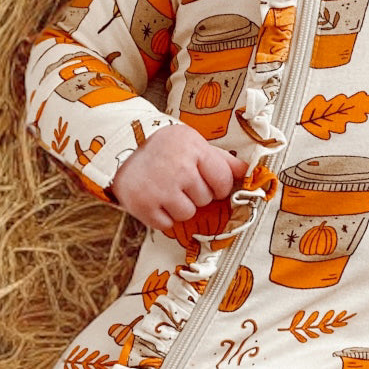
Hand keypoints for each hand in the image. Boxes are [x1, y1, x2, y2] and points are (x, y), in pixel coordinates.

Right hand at [109, 123, 246, 231]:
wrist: (120, 149)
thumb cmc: (164, 148)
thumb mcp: (193, 143)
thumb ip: (220, 160)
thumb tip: (248, 173)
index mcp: (194, 149)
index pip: (224, 181)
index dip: (219, 186)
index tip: (207, 182)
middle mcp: (179, 169)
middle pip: (206, 199)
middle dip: (195, 194)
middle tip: (177, 181)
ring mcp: (160, 188)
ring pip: (188, 214)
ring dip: (179, 207)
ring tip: (165, 190)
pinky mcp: (143, 206)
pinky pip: (167, 225)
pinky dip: (161, 217)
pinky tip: (154, 199)